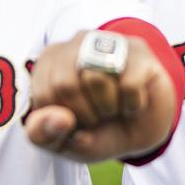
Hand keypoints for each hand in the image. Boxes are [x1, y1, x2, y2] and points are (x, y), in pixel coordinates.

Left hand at [25, 31, 177, 162]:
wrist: (141, 135)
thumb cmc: (95, 130)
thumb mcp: (60, 142)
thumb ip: (43, 133)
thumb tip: (59, 119)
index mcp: (49, 60)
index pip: (43, 94)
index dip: (61, 120)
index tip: (75, 119)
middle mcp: (77, 43)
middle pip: (65, 83)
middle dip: (84, 114)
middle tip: (97, 115)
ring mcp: (110, 43)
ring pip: (96, 79)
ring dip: (107, 108)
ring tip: (114, 106)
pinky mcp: (139, 51)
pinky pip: (129, 85)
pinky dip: (132, 105)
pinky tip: (133, 101)